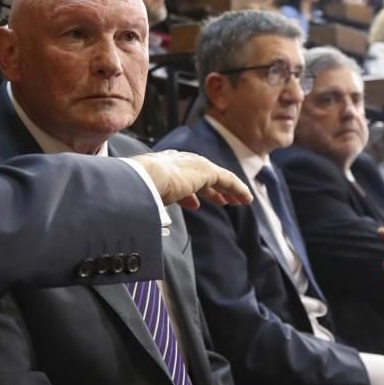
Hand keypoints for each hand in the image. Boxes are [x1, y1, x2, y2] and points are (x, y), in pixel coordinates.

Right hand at [130, 151, 251, 210]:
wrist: (142, 179)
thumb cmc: (137, 192)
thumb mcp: (145, 198)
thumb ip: (152, 206)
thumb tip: (152, 221)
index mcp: (163, 167)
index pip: (181, 179)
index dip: (190, 193)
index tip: (194, 204)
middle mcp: (179, 162)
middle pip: (202, 177)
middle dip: (212, 190)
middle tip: (221, 201)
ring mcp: (193, 165)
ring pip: (218, 178)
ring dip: (229, 190)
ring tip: (239, 201)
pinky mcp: (206, 171)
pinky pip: (228, 180)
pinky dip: (238, 189)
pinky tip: (246, 199)